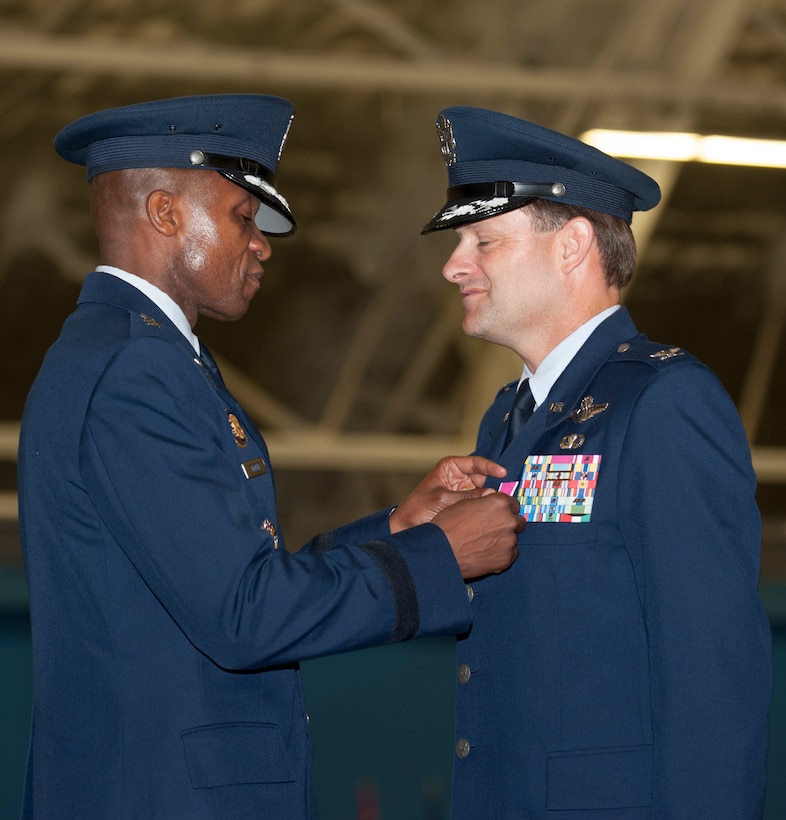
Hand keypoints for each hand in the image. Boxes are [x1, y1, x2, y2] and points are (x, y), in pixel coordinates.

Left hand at [389, 455, 507, 532]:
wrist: (409, 527)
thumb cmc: (418, 508)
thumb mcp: (442, 499)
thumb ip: (466, 497)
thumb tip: (492, 494)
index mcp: (451, 467)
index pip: (476, 463)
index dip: (490, 467)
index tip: (502, 473)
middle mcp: (460, 477)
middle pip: (484, 477)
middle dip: (495, 483)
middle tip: (507, 492)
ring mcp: (464, 491)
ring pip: (485, 491)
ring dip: (492, 497)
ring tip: (503, 503)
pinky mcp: (466, 505)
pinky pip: (480, 503)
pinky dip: (487, 507)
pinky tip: (495, 512)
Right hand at [432, 492, 523, 578]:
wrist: (441, 551)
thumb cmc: (447, 526)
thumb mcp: (464, 503)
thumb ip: (484, 501)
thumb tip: (492, 497)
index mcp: (499, 503)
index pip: (514, 504)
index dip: (504, 509)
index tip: (498, 514)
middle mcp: (508, 520)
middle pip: (517, 521)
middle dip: (507, 525)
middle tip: (491, 530)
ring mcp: (509, 541)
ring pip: (513, 539)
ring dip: (503, 540)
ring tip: (484, 543)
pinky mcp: (506, 559)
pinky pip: (510, 555)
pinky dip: (501, 554)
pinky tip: (486, 553)